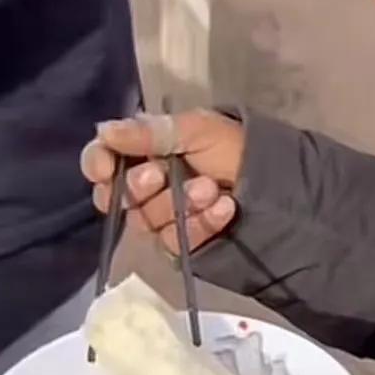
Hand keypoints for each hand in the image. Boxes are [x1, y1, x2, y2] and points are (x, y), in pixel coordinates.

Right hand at [80, 107, 245, 255]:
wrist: (277, 186)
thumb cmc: (234, 149)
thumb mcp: (196, 130)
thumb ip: (149, 133)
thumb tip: (104, 131)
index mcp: (144, 151)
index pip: (101, 160)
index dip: (97, 165)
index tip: (105, 167)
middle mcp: (146, 186)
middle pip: (116, 196)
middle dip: (138, 186)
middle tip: (161, 175)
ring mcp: (162, 218)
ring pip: (146, 221)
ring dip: (180, 203)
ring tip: (212, 188)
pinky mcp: (181, 244)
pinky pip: (174, 242)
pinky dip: (200, 224)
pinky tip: (224, 208)